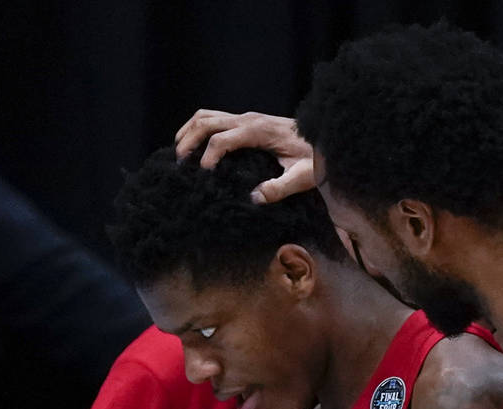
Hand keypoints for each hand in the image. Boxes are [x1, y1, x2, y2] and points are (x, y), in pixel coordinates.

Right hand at [174, 109, 314, 202]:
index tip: (202, 175)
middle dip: (188, 140)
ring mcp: (247, 117)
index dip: (208, 155)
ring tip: (179, 152)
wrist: (324, 138)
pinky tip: (194, 146)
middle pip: (206, 121)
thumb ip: (279, 187)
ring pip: (206, 115)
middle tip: (178, 162)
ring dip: (189, 131)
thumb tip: (254, 197)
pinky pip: (215, 118)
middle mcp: (249, 119)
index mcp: (259, 130)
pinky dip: (198, 128)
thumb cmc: (315, 158)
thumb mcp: (302, 176)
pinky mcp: (247, 121)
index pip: (222, 139)